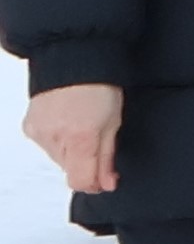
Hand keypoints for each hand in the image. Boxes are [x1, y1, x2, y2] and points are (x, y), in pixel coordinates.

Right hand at [19, 84, 118, 200]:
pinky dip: (57, 139)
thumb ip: (107, 158)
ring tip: (81, 124)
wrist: (74, 59)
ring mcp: (39, 132)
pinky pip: (46, 144)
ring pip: (58, 158)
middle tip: (96, 138)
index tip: (106, 178)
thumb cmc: (100, 86)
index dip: (95, 184)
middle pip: (70, 170)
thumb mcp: (114, 123)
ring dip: (71, 150)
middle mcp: (55, 138)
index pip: (80, 181)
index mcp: (80, 138)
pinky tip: (67, 121)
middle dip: (85, 162)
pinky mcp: (29, 126)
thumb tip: (106, 184)